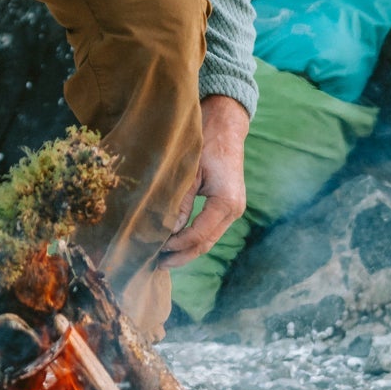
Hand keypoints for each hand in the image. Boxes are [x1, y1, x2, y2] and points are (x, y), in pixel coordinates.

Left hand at [157, 95, 249, 268]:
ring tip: (164, 257)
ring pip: (209, 239)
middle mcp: (235, 209)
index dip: (177, 246)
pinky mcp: (229, 205)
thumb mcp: (188, 173)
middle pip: (206, 243)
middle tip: (158, 264)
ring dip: (187, 249)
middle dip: (182, 255)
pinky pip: (210, 229)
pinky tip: (177, 241)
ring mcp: (234, 209)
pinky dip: (194, 237)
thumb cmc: (205, 143)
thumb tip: (166, 232)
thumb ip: (180, 204)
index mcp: (226, 202)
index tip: (155, 251)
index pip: (199, 235)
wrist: (225, 125)